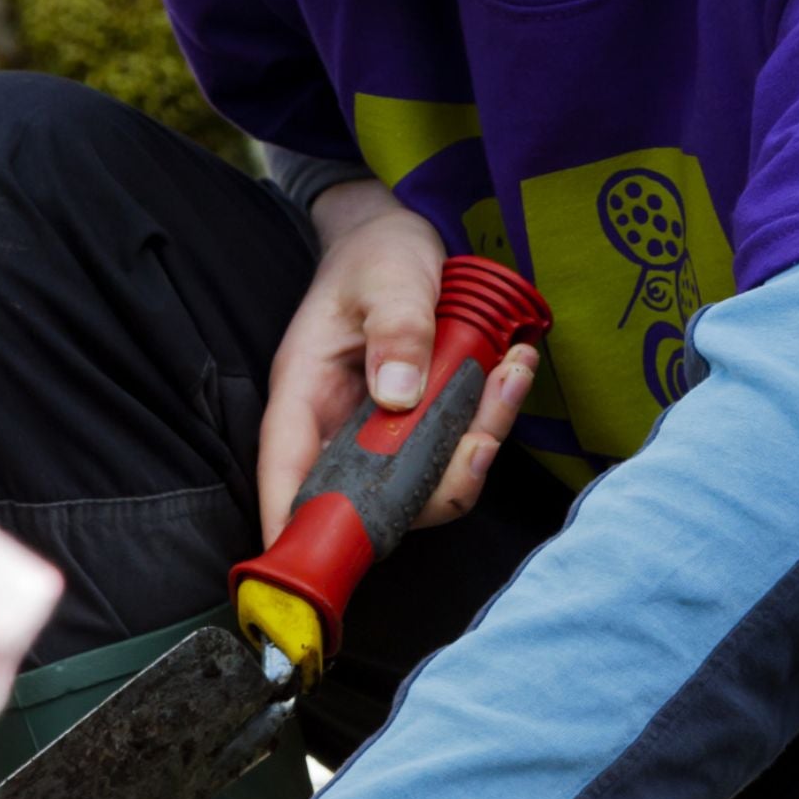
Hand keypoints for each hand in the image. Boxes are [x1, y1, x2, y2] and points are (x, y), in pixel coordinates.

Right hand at [257, 182, 538, 545]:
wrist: (398, 237)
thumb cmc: (375, 255)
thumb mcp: (388, 278)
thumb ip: (398, 328)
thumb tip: (400, 395)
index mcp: (304, 395)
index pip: (285, 474)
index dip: (294, 526)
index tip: (317, 561)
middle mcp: (338, 427)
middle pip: (370, 499)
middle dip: (436, 481)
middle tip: (483, 435)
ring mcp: (381, 432)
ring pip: (425, 480)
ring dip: (478, 443)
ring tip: (511, 375)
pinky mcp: (421, 426)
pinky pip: (456, 449)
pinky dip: (491, 420)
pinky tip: (513, 367)